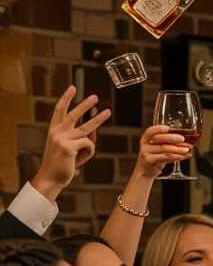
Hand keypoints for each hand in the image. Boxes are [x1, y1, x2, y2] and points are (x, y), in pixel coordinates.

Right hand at [31, 87, 110, 201]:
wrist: (51, 178)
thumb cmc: (62, 164)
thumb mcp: (70, 148)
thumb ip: (81, 138)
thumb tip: (94, 130)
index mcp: (54, 130)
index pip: (59, 110)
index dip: (66, 98)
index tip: (72, 87)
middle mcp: (56, 132)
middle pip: (74, 114)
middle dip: (85, 104)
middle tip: (95, 96)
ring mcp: (62, 138)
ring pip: (86, 128)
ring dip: (99, 119)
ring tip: (108, 111)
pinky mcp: (68, 147)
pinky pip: (88, 145)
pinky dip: (89, 152)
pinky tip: (80, 159)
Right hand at [134, 124, 189, 178]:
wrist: (146, 171)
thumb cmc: (156, 157)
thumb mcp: (160, 148)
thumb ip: (170, 143)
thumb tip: (188, 141)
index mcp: (147, 137)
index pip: (152, 130)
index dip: (160, 128)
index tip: (169, 128)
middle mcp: (145, 143)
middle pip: (160, 138)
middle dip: (173, 138)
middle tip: (183, 139)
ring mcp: (146, 152)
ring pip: (164, 148)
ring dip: (177, 149)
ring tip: (187, 149)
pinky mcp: (149, 160)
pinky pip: (165, 157)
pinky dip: (175, 156)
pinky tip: (182, 156)